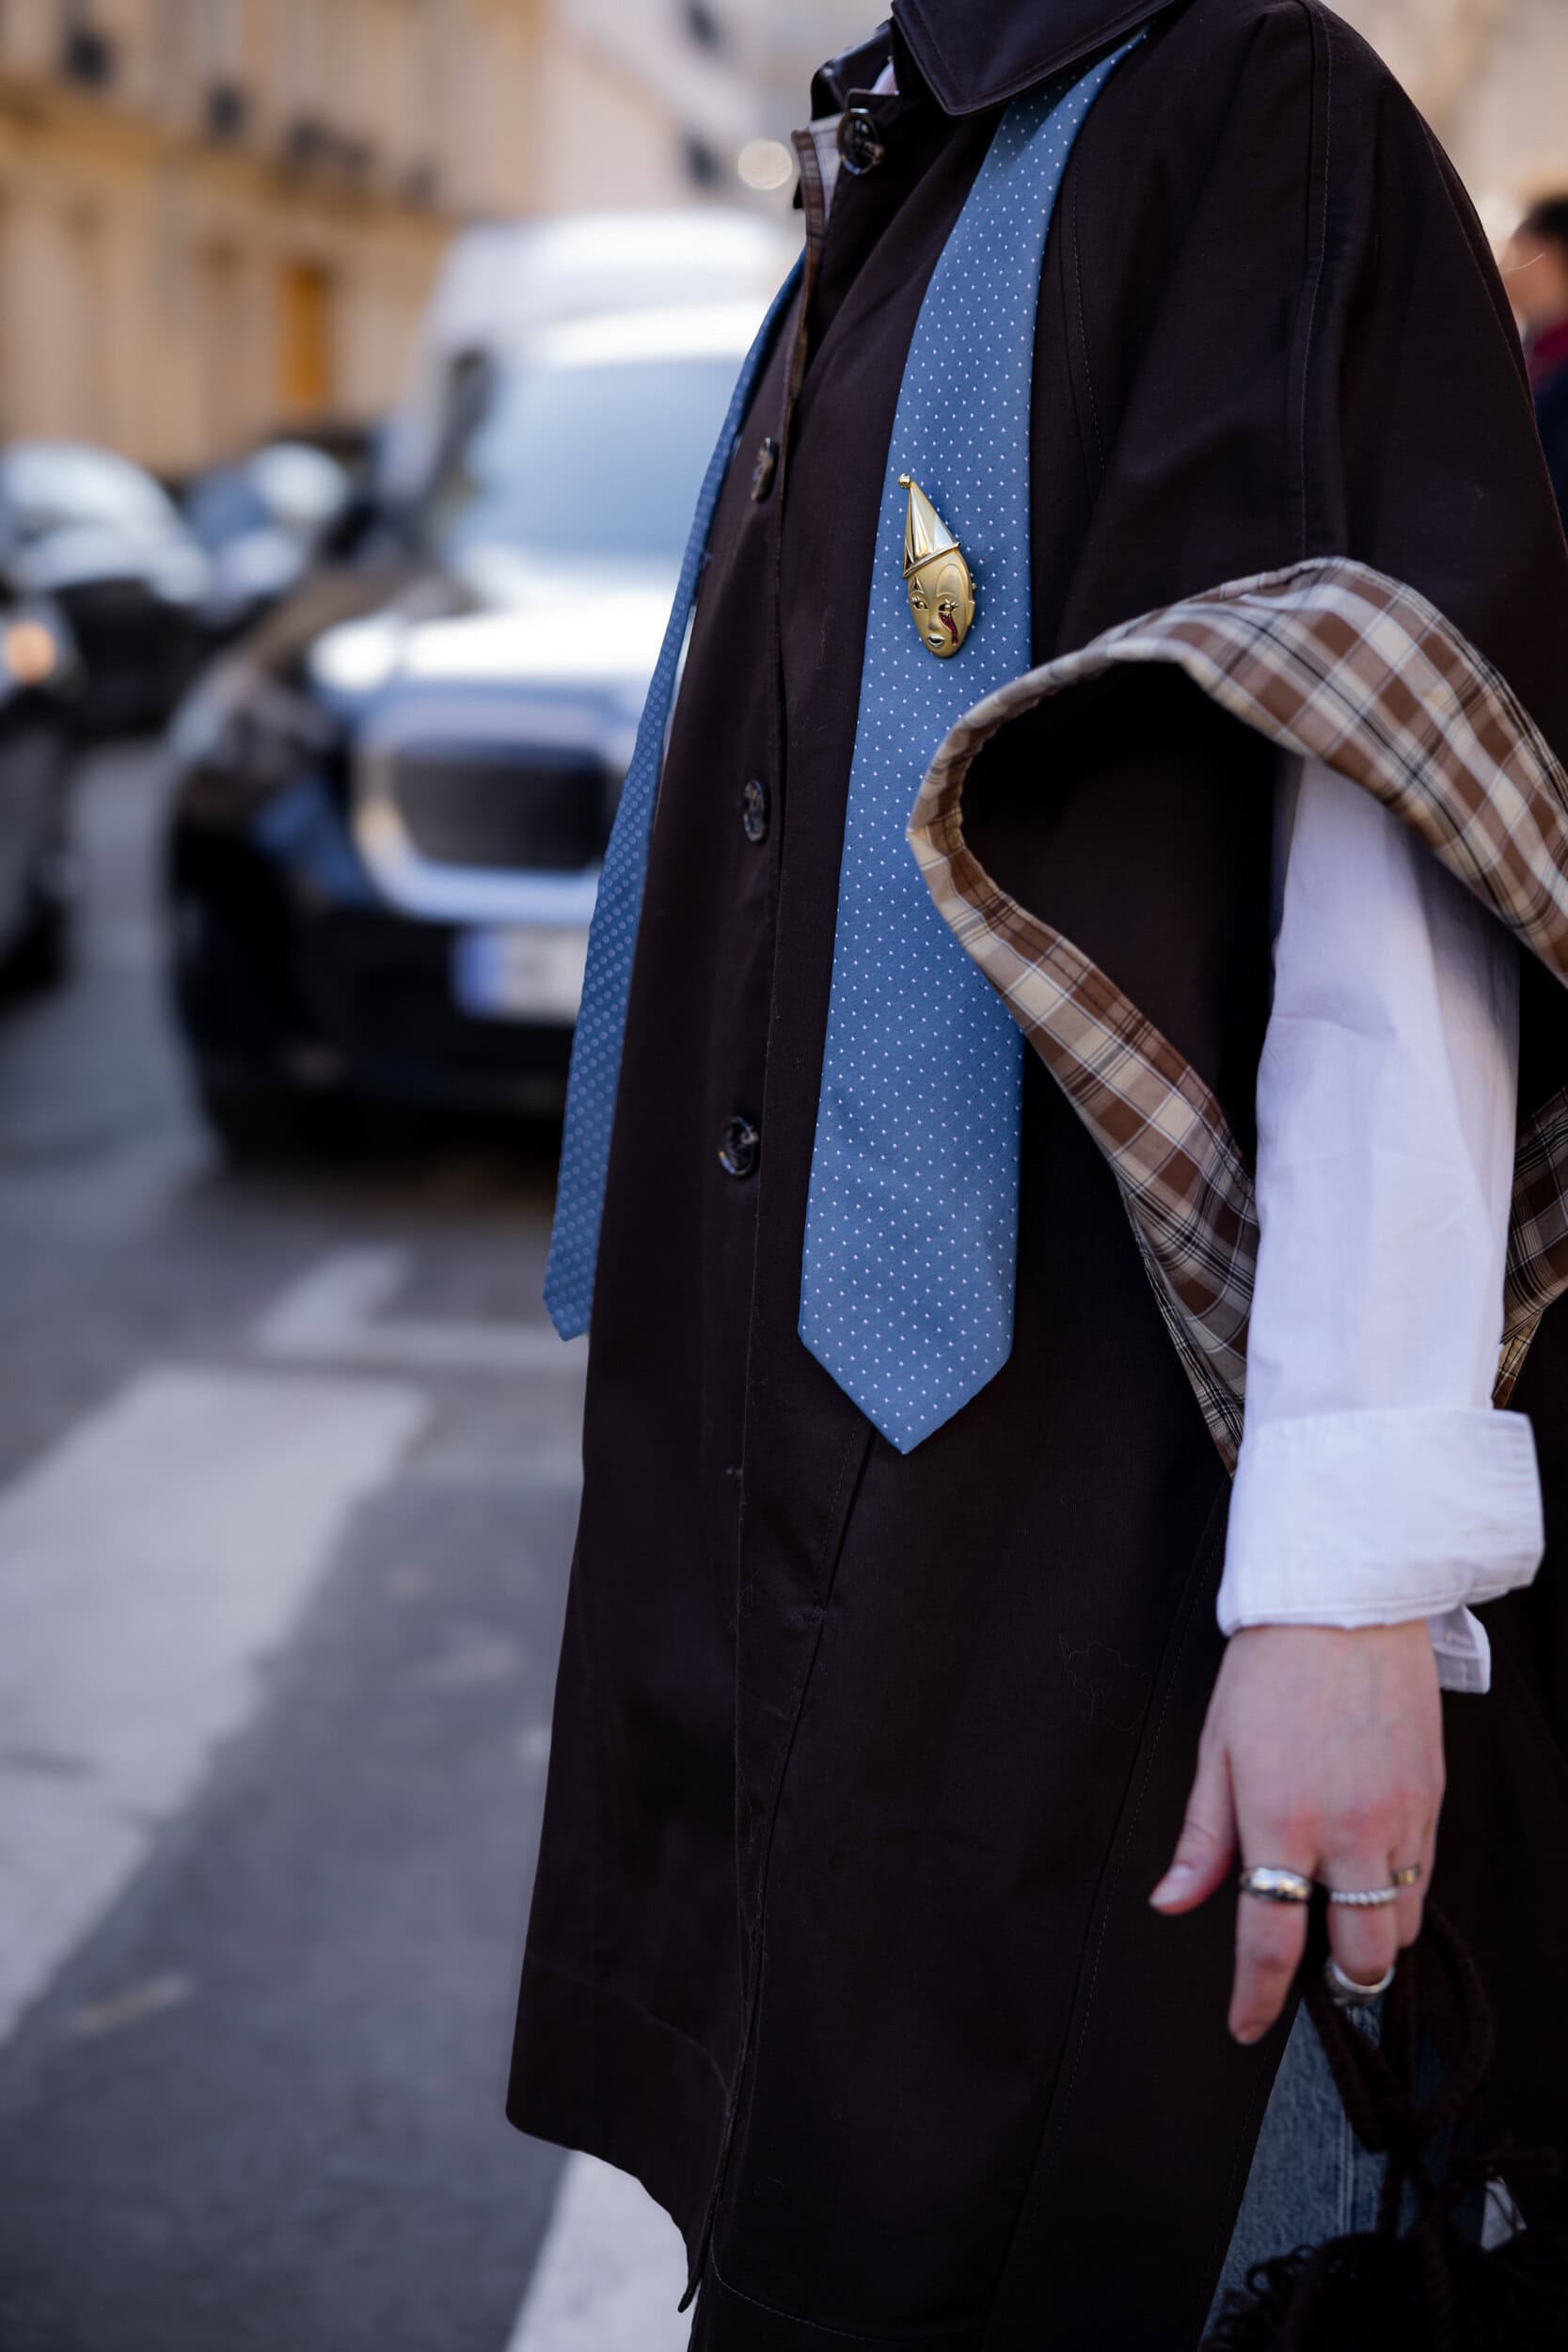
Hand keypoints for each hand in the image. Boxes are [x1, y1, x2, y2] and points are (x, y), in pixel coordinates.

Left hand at [1149, 1624, 1443, 2042]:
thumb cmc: (1273, 1670)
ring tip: (1341, 1918)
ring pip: (1400, 1926)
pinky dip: (1398, 1893)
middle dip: (1336, 1981)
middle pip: (1359, 1957)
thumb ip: (1201, 1838)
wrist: (1345, 1609)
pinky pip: (1424, 1878)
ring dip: (1372, 1940)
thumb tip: (1172, 1900)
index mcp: (1281, 1822)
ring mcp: (1399, 1820)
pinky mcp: (1433, 1802)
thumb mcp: (1216, 1750)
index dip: (1257, 1998)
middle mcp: (1348, 1833)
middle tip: (1312, 1969)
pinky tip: (1370, 1869)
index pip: (1271, 1941)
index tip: (1246, 2024)